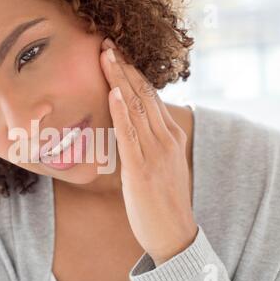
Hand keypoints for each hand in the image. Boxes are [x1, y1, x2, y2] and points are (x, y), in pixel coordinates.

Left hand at [100, 38, 197, 265]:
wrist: (174, 233)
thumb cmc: (163, 200)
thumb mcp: (162, 164)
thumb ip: (150, 143)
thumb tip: (130, 128)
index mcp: (170, 136)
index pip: (151, 97)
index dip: (133, 74)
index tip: (117, 57)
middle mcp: (166, 138)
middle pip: (143, 95)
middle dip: (124, 69)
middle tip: (107, 47)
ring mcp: (155, 152)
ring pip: (136, 108)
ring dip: (119, 80)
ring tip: (105, 57)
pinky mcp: (141, 169)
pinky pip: (130, 135)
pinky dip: (122, 112)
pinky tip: (114, 93)